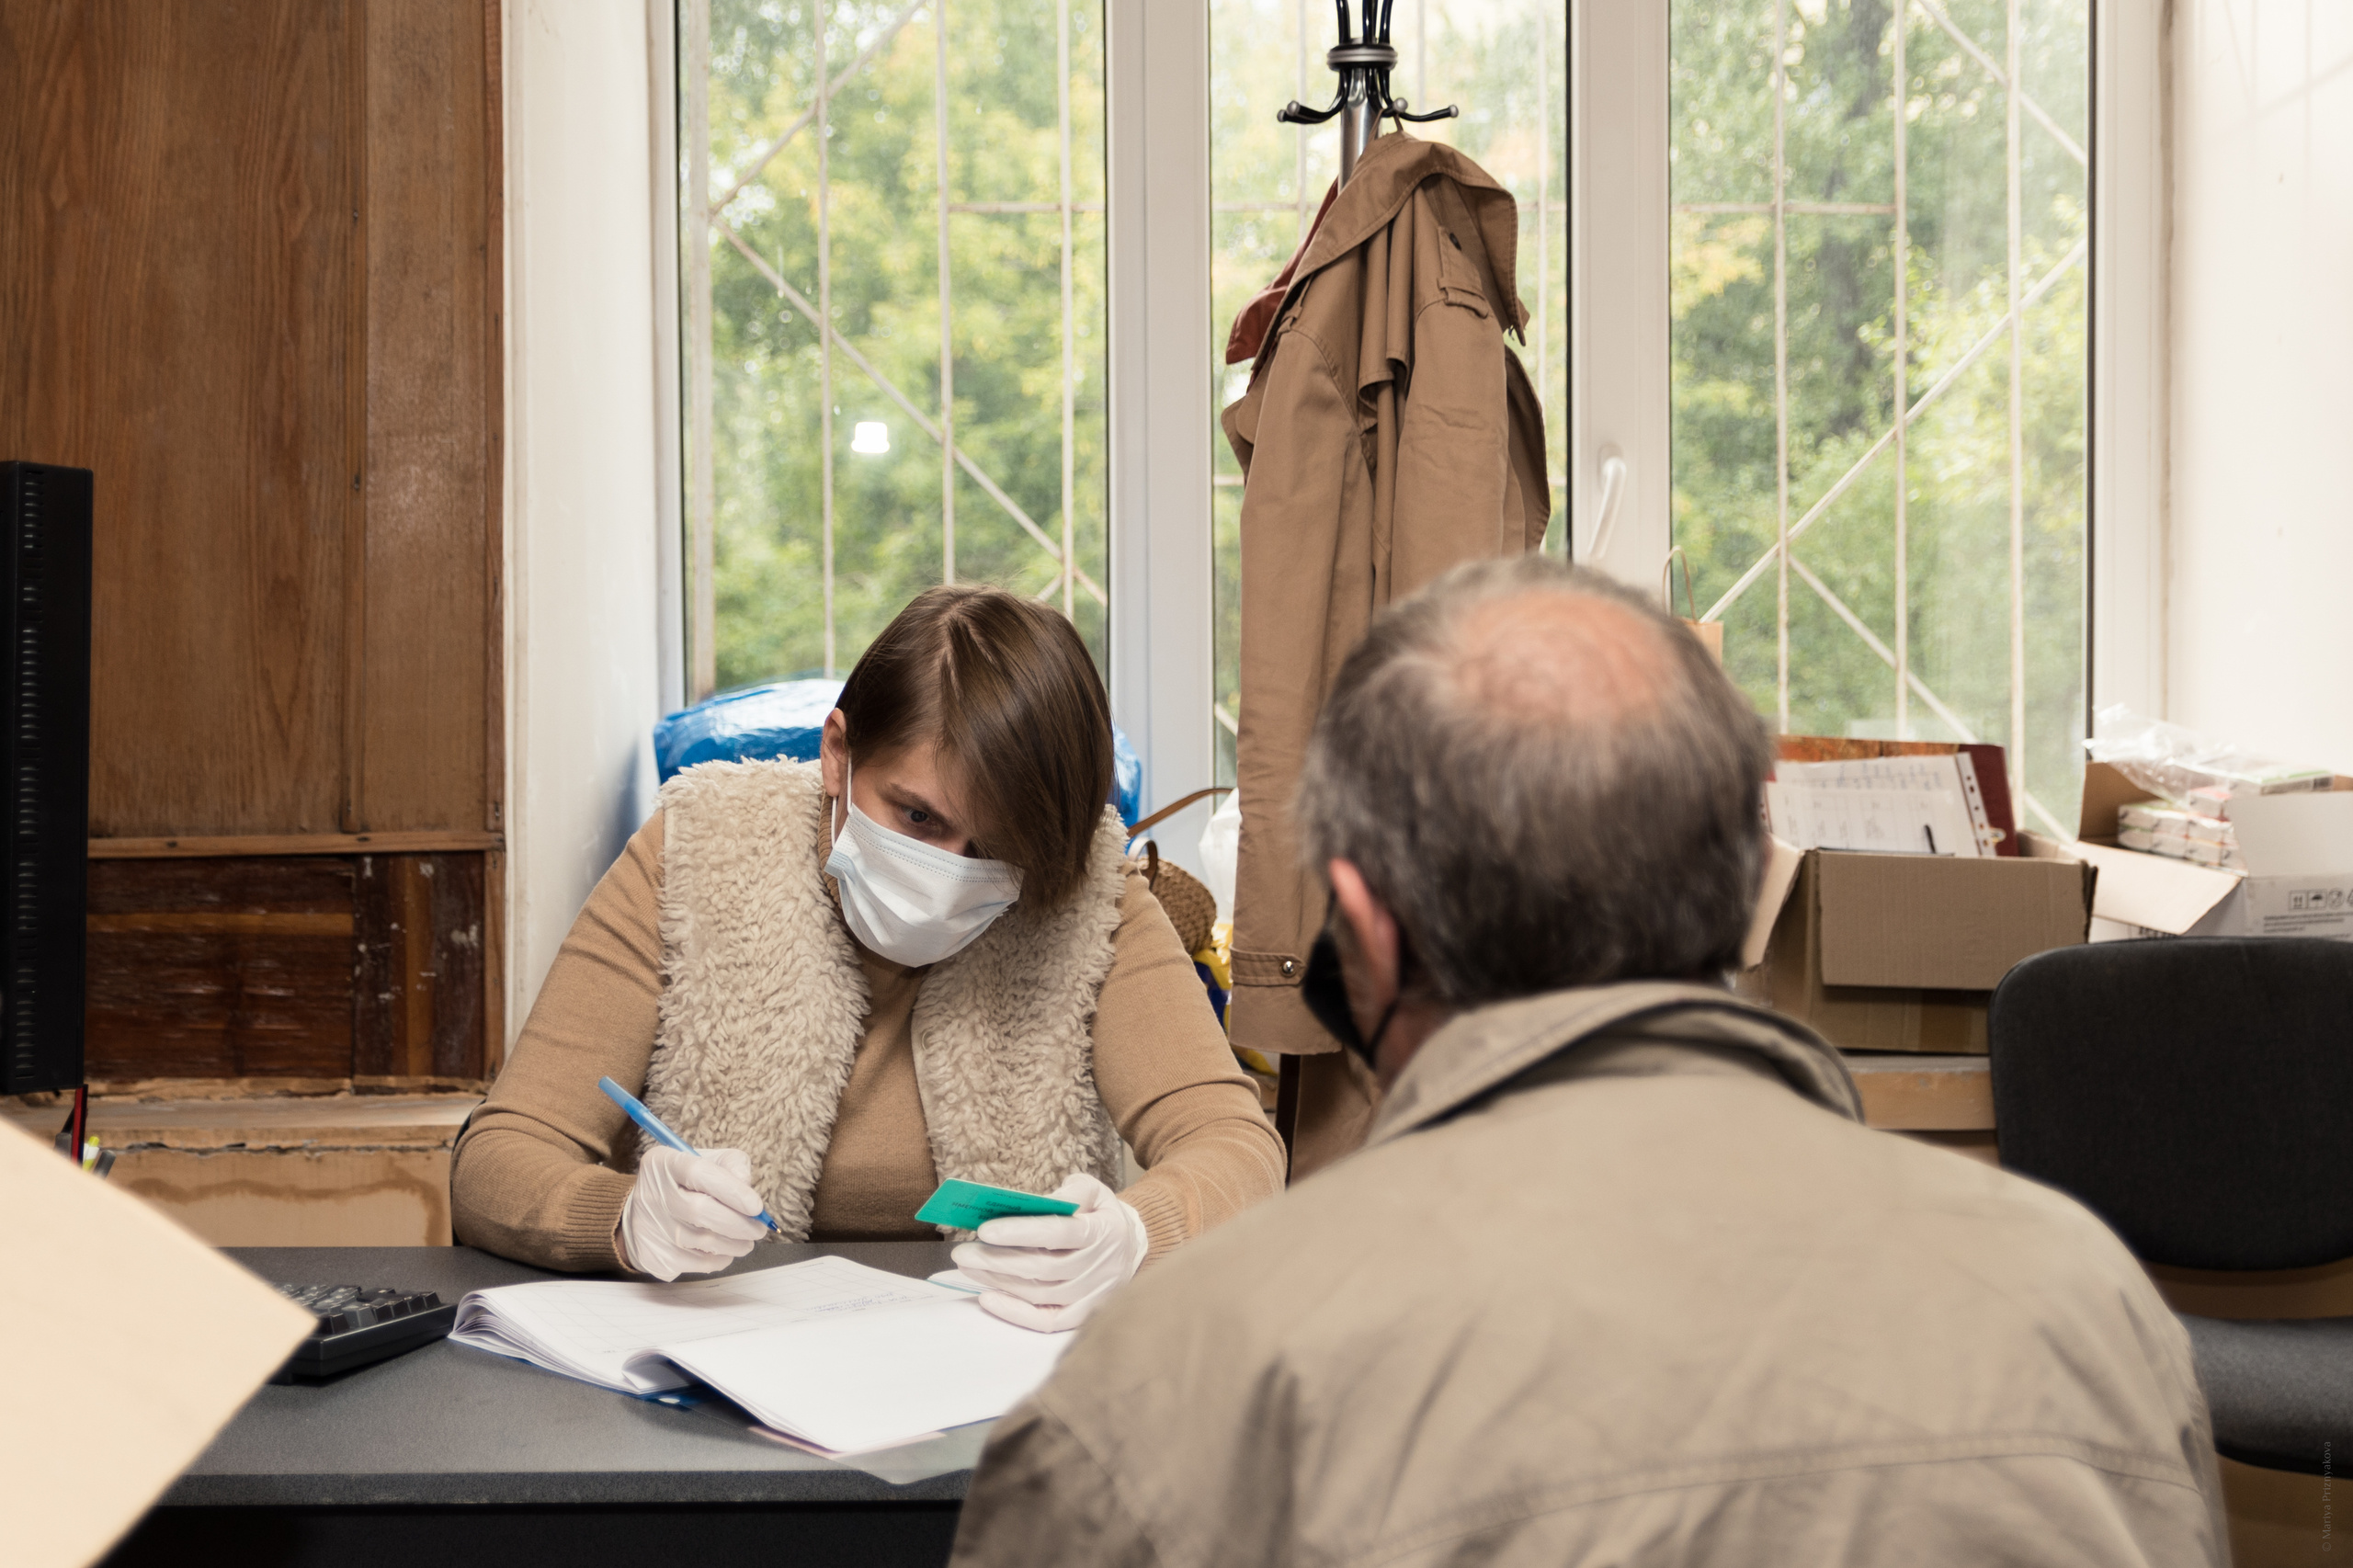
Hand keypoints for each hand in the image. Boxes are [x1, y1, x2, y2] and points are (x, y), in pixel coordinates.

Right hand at [619, 1145, 768, 1280]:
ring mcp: (649, 1228)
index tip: (757, 1207)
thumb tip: (748, 1192)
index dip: (732, 1190)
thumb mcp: (708, 1161)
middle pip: (700, 1211)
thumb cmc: (686, 1184)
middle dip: (738, 1223)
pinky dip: (721, 1258)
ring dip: (735, 1244)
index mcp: (663, 1163)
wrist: (646, 1213)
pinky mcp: (654, 1257)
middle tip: (759, 1229)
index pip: (699, 1173)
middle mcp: (651, 1195)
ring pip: (703, 1241)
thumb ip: (732, 1166)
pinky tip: (725, 1249)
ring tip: (747, 1240)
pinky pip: (698, 1263)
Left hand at [950, 1172, 1148, 1332]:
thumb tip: (1034, 1202)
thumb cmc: (1100, 1216)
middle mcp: (1100, 1267)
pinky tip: (988, 1299)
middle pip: (1043, 1268)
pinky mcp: (1083, 1316)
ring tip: (969, 1267)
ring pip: (1039, 1294)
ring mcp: (1093, 1296)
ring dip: (999, 1282)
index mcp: (1103, 1231)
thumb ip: (1069, 1192)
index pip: (1059, 1233)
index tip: (985, 1230)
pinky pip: (1047, 1322)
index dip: (1021, 1233)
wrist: (1131, 1250)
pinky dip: (1016, 1314)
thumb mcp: (1094, 1191)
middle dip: (998, 1260)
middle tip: (963, 1252)